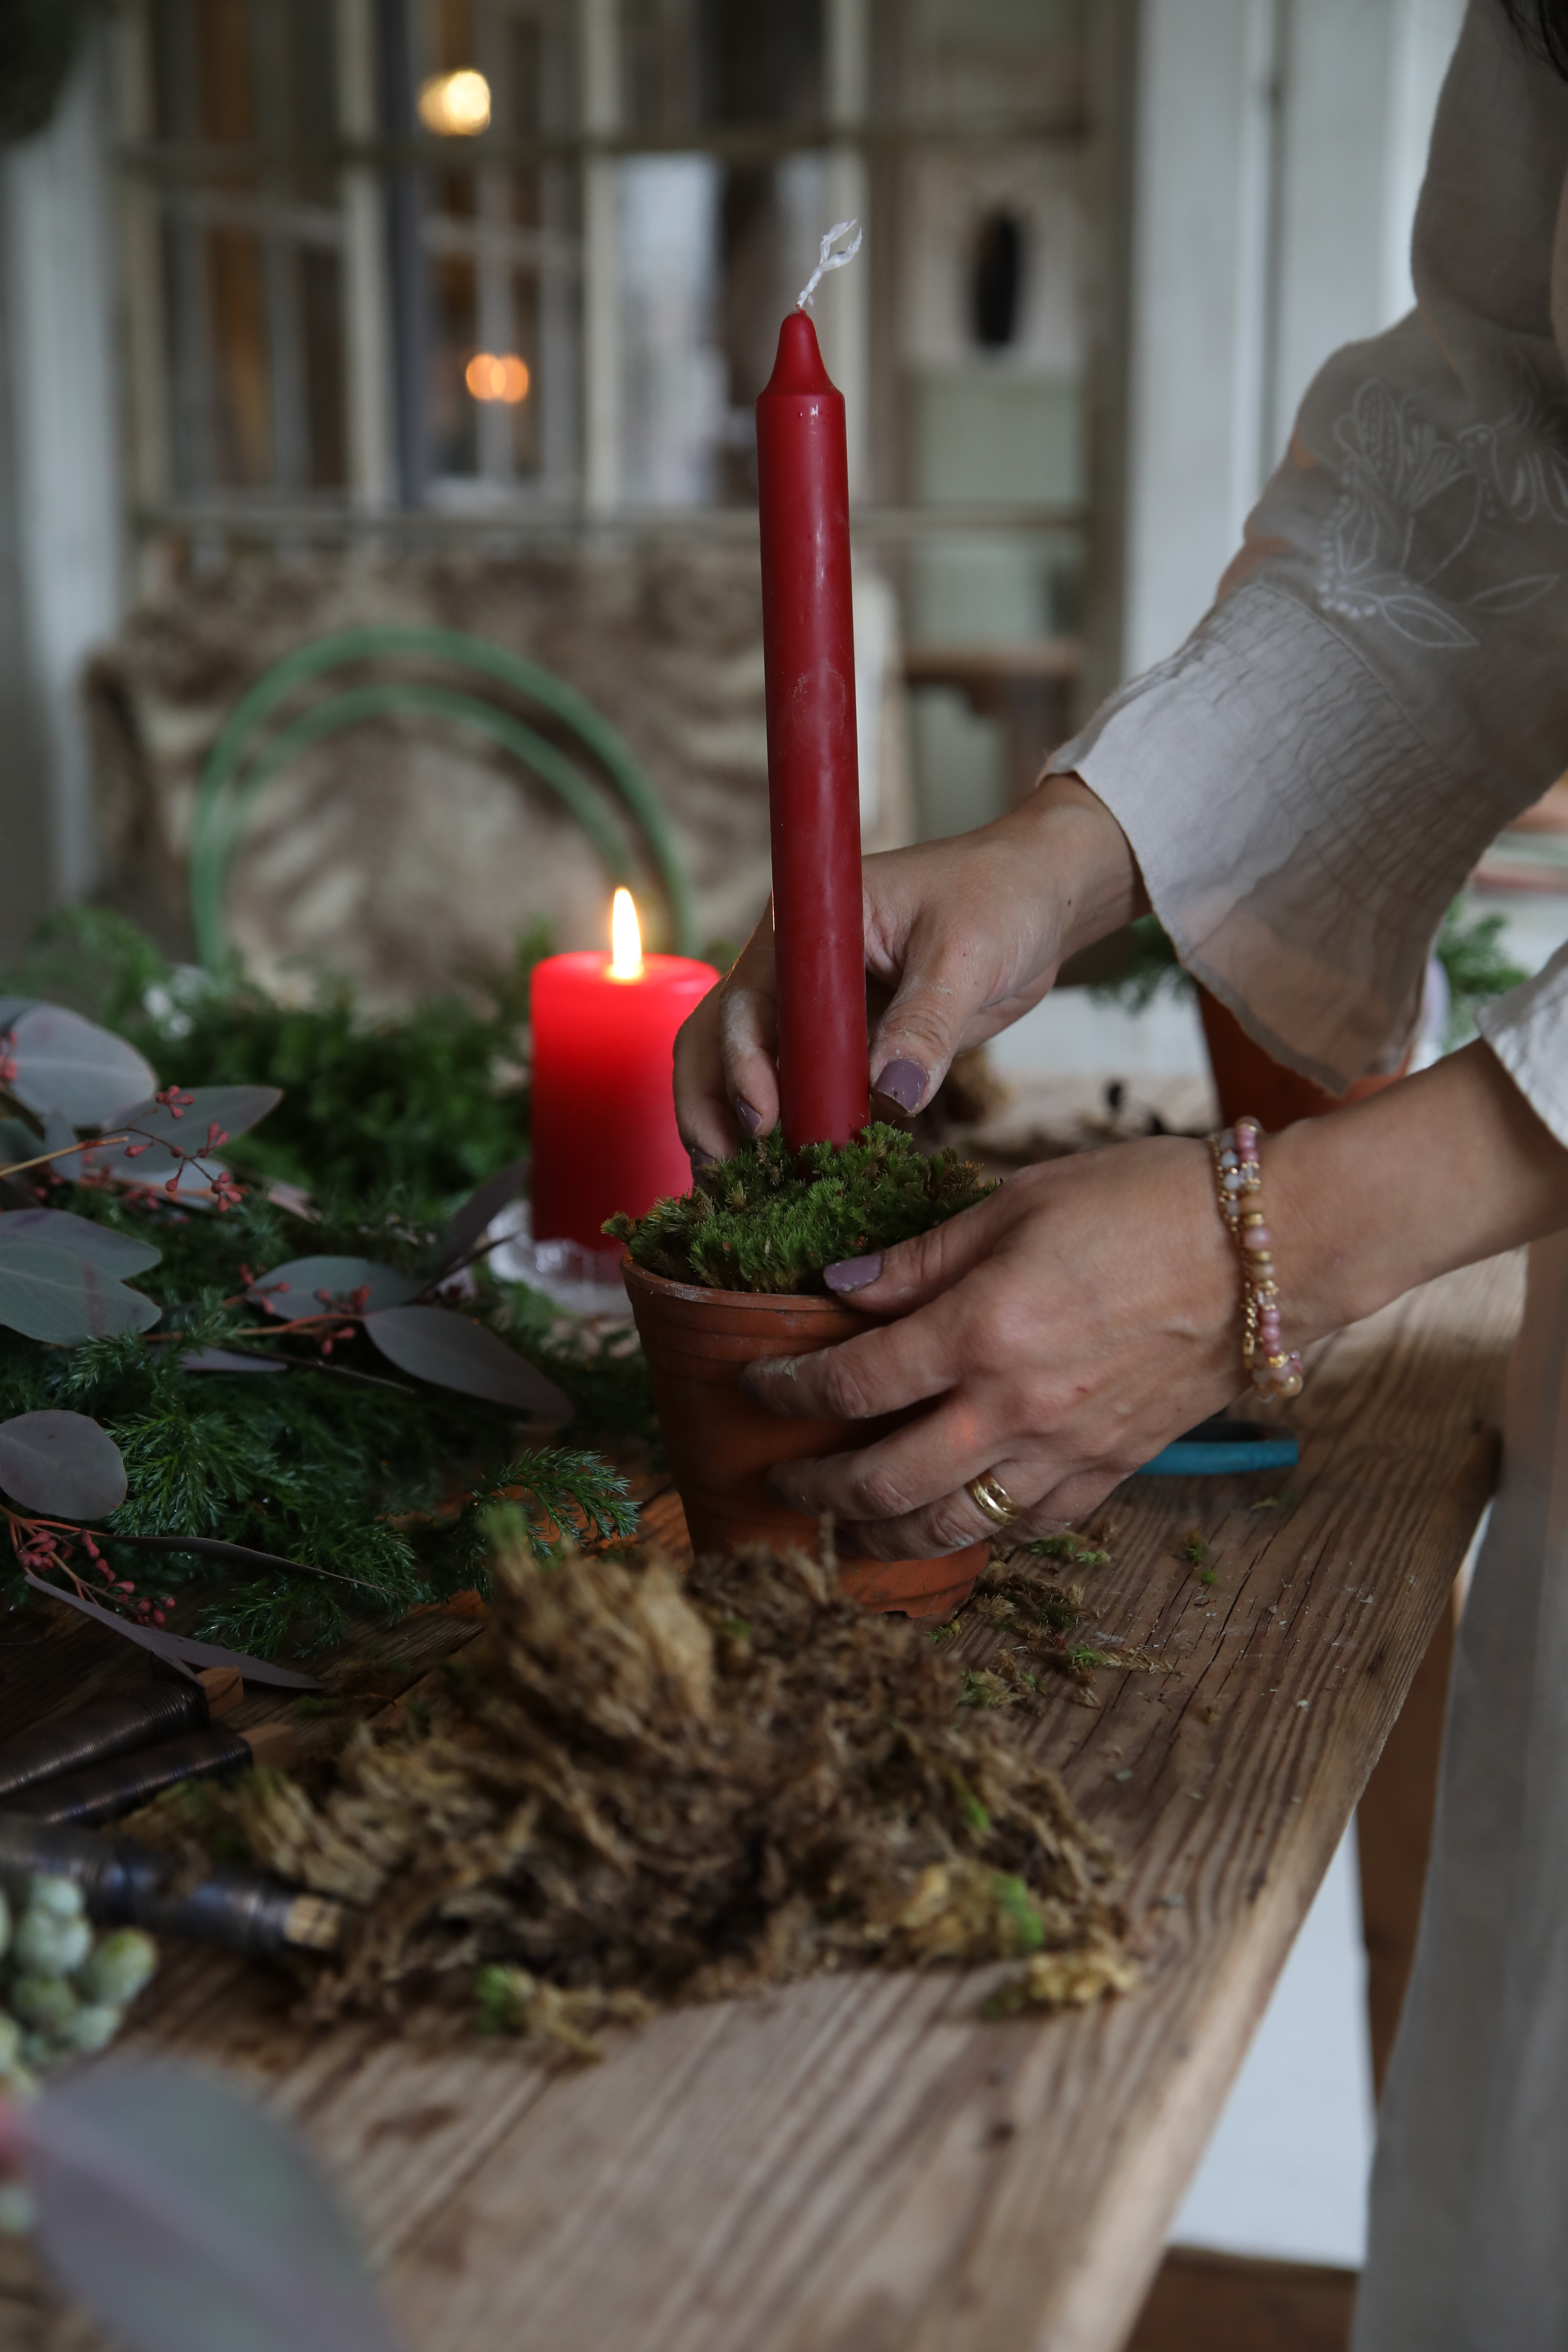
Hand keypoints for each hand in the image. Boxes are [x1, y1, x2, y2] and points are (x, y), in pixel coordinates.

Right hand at [673, 776, 1141, 1162]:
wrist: (1038, 901)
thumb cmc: (1000, 898)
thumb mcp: (965, 955)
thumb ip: (926, 1025)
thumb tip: (890, 1096)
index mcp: (805, 926)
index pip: (747, 1001)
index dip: (741, 1064)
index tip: (762, 1121)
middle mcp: (792, 966)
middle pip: (718, 1040)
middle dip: (712, 1107)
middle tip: (729, 1177)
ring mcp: (812, 1008)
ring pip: (745, 1072)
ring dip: (736, 1130)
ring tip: (743, 1193)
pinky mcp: (842, 1045)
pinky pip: (802, 1092)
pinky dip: (792, 1134)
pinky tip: (790, 1181)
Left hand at [739, 1137, 1239, 1558]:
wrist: (1270, 1249)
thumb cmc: (1145, 1203)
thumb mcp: (1017, 1201)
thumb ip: (921, 1257)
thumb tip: (839, 1289)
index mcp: (981, 1331)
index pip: (852, 1384)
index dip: (788, 1391)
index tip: (757, 1387)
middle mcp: (1015, 1407)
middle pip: (883, 1483)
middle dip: (816, 1492)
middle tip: (780, 1483)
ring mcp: (1066, 1451)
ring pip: (951, 1528)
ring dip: (883, 1539)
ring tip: (847, 1531)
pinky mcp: (1112, 1470)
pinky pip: (1027, 1527)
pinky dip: (977, 1536)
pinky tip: (951, 1524)